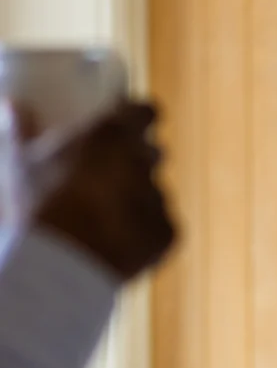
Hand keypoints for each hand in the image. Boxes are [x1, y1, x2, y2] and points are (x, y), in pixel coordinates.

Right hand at [1, 99, 176, 280]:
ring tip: (105, 220)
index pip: (146, 111)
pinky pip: (161, 228)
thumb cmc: (40, 205)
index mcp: (114, 134)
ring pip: (155, 192)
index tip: (131, 122)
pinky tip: (120, 245)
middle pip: (153, 152)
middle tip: (110, 174)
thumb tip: (11, 104)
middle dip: (138, 160)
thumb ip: (21, 129)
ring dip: (139, 199)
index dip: (140, 116)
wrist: (63, 262)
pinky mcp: (169, 232)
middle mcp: (145, 161)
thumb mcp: (22, 164)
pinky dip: (145, 234)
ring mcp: (160, 197)